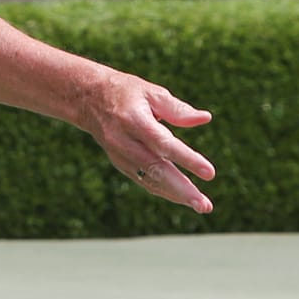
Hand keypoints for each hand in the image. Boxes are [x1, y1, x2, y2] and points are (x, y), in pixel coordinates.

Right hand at [79, 71, 215, 213]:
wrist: (89, 100)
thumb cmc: (127, 92)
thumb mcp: (152, 93)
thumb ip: (177, 109)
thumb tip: (205, 118)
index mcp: (134, 120)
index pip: (163, 144)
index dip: (187, 159)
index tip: (209, 173)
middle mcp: (124, 141)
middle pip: (156, 169)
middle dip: (182, 190)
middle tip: (205, 205)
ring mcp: (120, 156)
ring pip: (150, 180)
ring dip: (177, 195)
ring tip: (201, 206)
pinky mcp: (119, 164)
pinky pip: (144, 181)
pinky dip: (164, 191)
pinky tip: (183, 198)